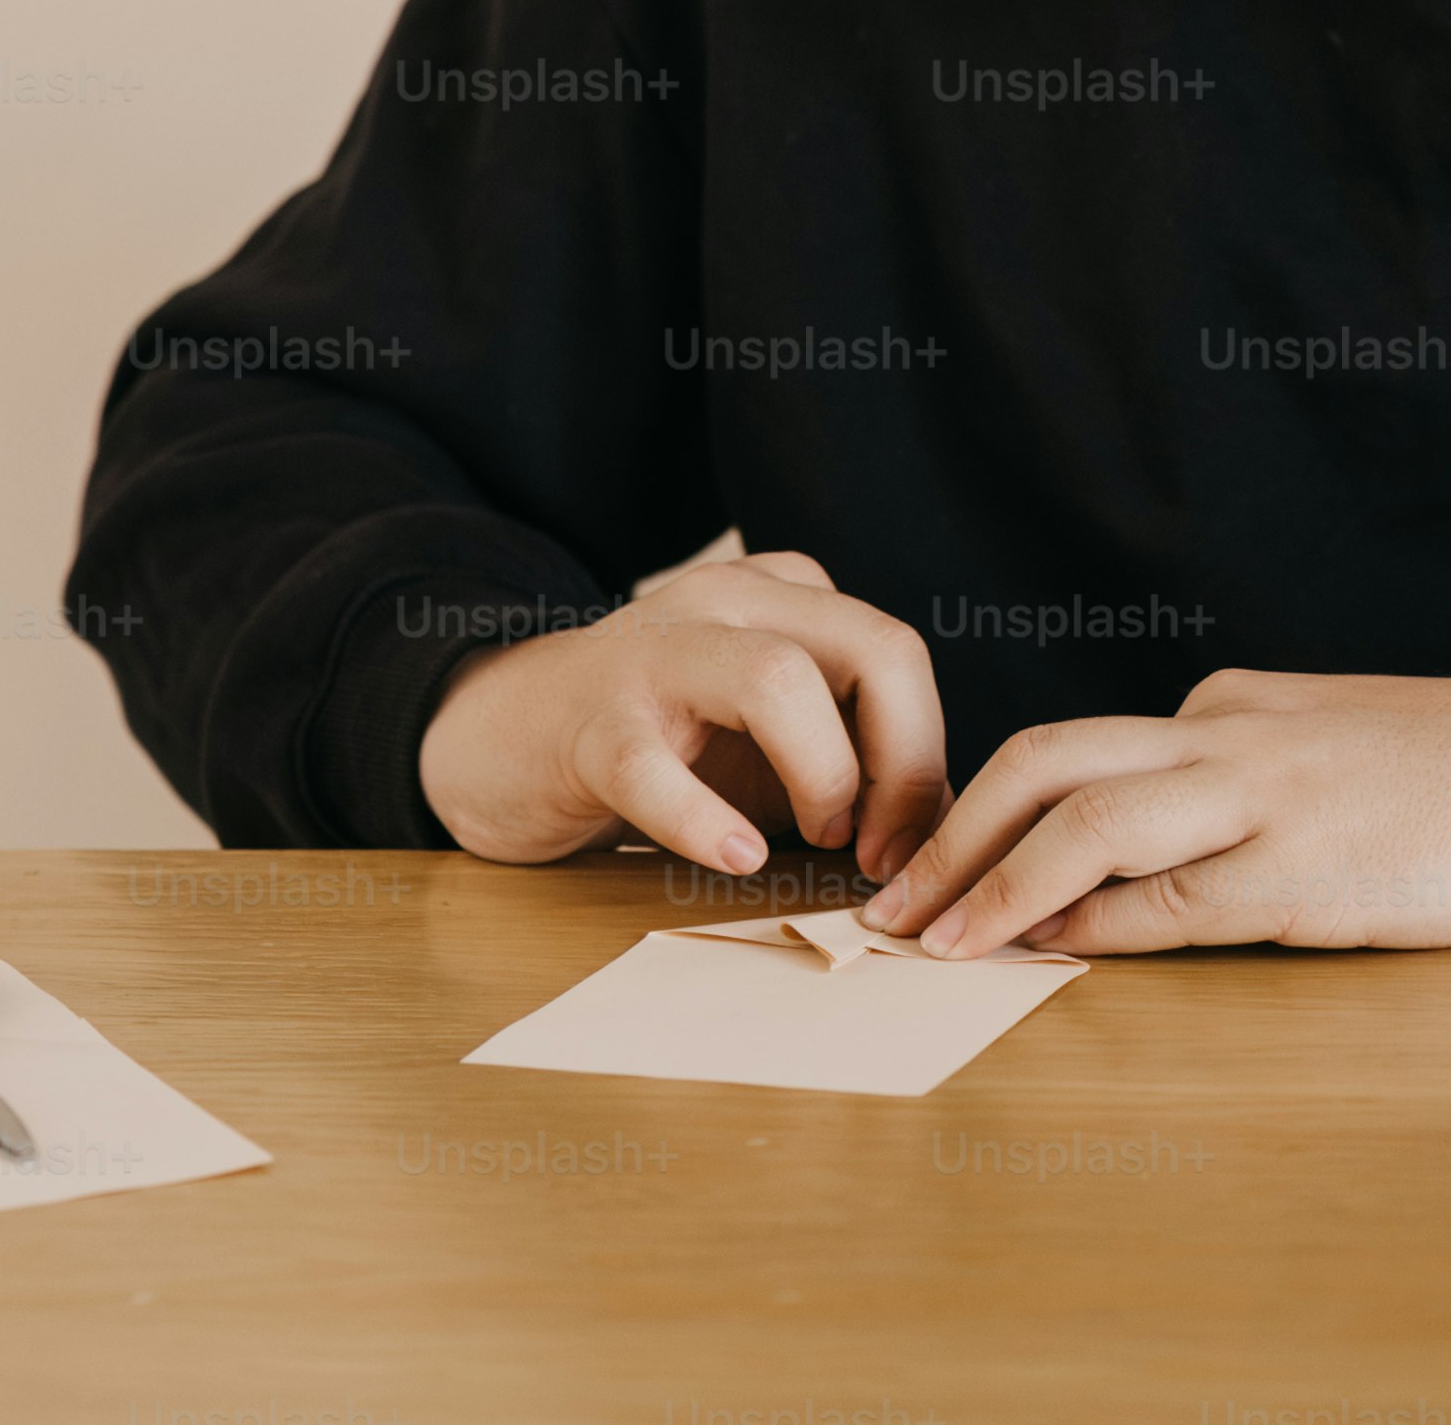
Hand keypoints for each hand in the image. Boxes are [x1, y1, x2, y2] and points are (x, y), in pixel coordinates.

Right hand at [416, 549, 949, 881]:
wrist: (505, 736)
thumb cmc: (662, 741)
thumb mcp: (769, 742)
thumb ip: (856, 762)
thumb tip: (945, 821)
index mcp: (784, 595)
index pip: (897, 654)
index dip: (925, 754)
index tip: (909, 842)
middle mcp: (729, 600)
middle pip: (872, 649)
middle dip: (903, 761)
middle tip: (878, 849)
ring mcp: (655, 653)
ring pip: (778, 681)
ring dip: (826, 776)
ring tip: (813, 839)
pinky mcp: (592, 723)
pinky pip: (655, 766)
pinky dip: (705, 818)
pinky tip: (739, 854)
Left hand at [864, 657, 1450, 957]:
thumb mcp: (1340, 759)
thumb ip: (1249, 787)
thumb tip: (1156, 865)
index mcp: (1235, 708)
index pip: (1081, 752)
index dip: (988, 812)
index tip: (928, 867)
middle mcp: (1232, 733)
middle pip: (1046, 758)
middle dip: (948, 831)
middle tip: (882, 900)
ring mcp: (1268, 793)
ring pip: (1086, 816)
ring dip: (990, 882)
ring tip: (927, 940)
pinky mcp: (1309, 867)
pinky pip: (1170, 898)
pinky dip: (1091, 926)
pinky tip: (1040, 956)